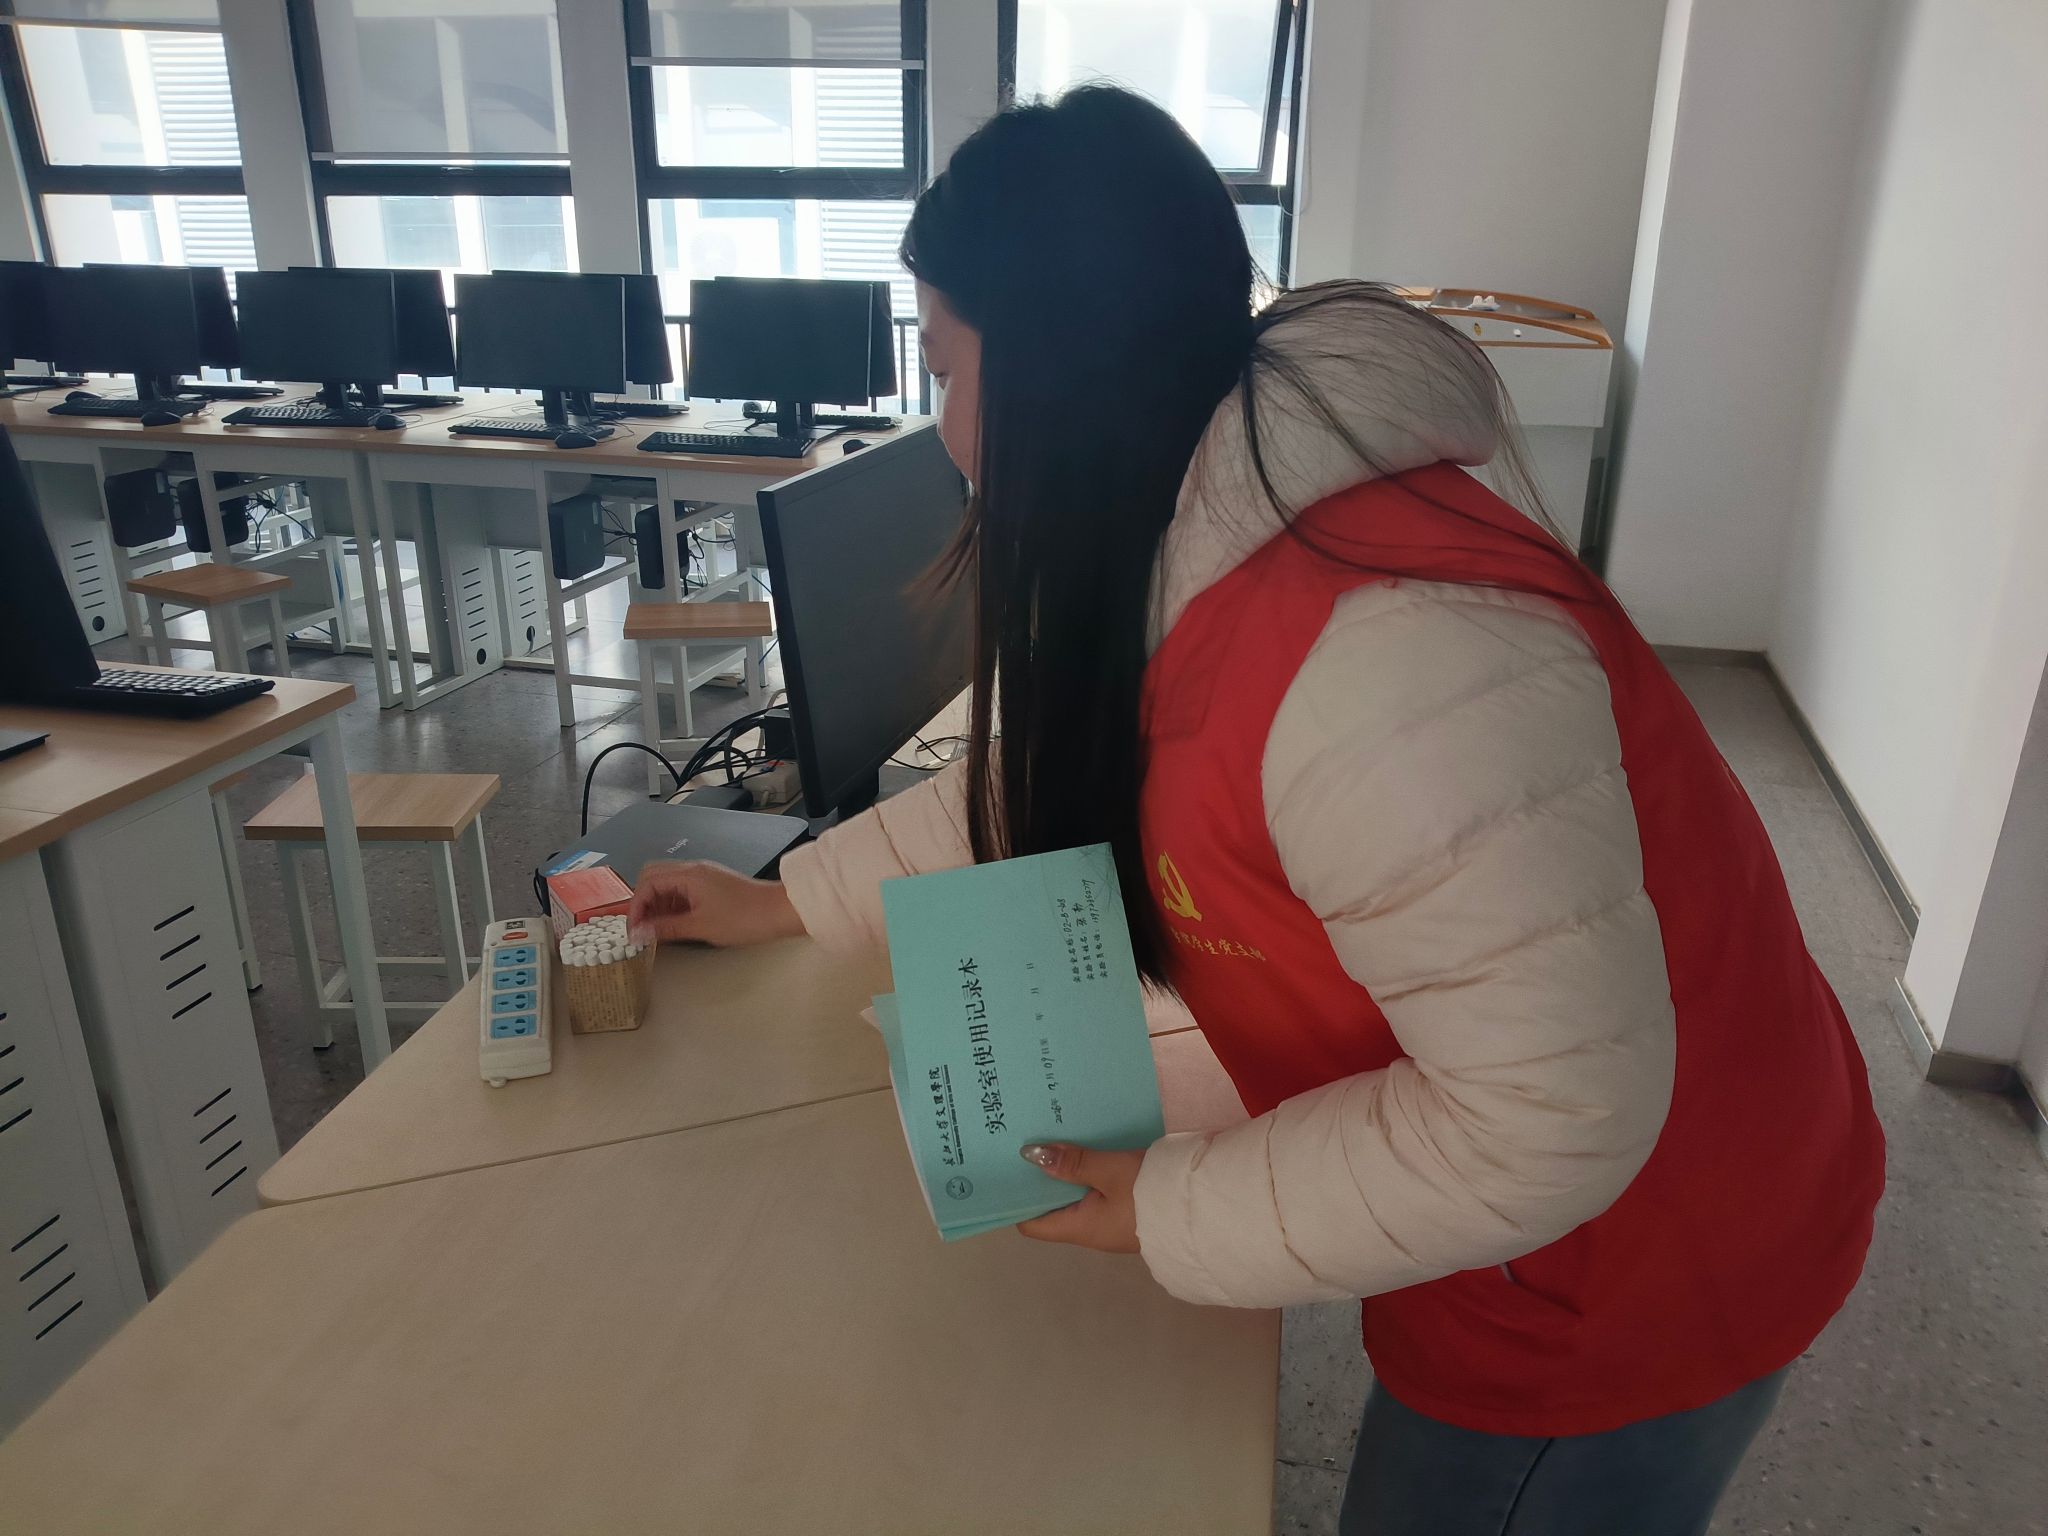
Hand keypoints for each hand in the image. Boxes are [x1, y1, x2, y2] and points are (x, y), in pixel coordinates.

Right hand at [627, 861, 805, 947]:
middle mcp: (693, 869)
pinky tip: (674, 923)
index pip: (647, 882)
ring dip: (657, 904)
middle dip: (643, 902)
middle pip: (653, 877)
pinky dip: (672, 905)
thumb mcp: (700, 926)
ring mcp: (703, 875)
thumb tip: (640, 933)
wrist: (779, 911)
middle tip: (642, 927)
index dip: (636, 907)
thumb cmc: (744, 918)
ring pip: (667, 883)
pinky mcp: (711, 884)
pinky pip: (682, 889)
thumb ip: (666, 928)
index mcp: (688, 874)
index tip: (634, 930)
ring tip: (657, 929)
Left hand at [1014, 1143, 1145, 1253]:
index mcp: (1080, 1228)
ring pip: (1077, 1201)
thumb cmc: (1151, 1192)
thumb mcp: (1110, 1170)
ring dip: (1066, 1177)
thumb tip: (1032, 1156)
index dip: (1018, 1202)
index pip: (1033, 1226)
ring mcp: (1111, 1224)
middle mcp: (1092, 1232)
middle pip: (1054, 1210)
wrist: (1202, 1207)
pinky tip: (1088, 1153)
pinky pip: (1097, 1197)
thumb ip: (1073, 1163)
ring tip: (1055, 1143)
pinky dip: (1087, 1177)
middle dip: (1042, 1181)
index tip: (1010, 1172)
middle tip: (1030, 1147)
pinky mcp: (1129, 1214)